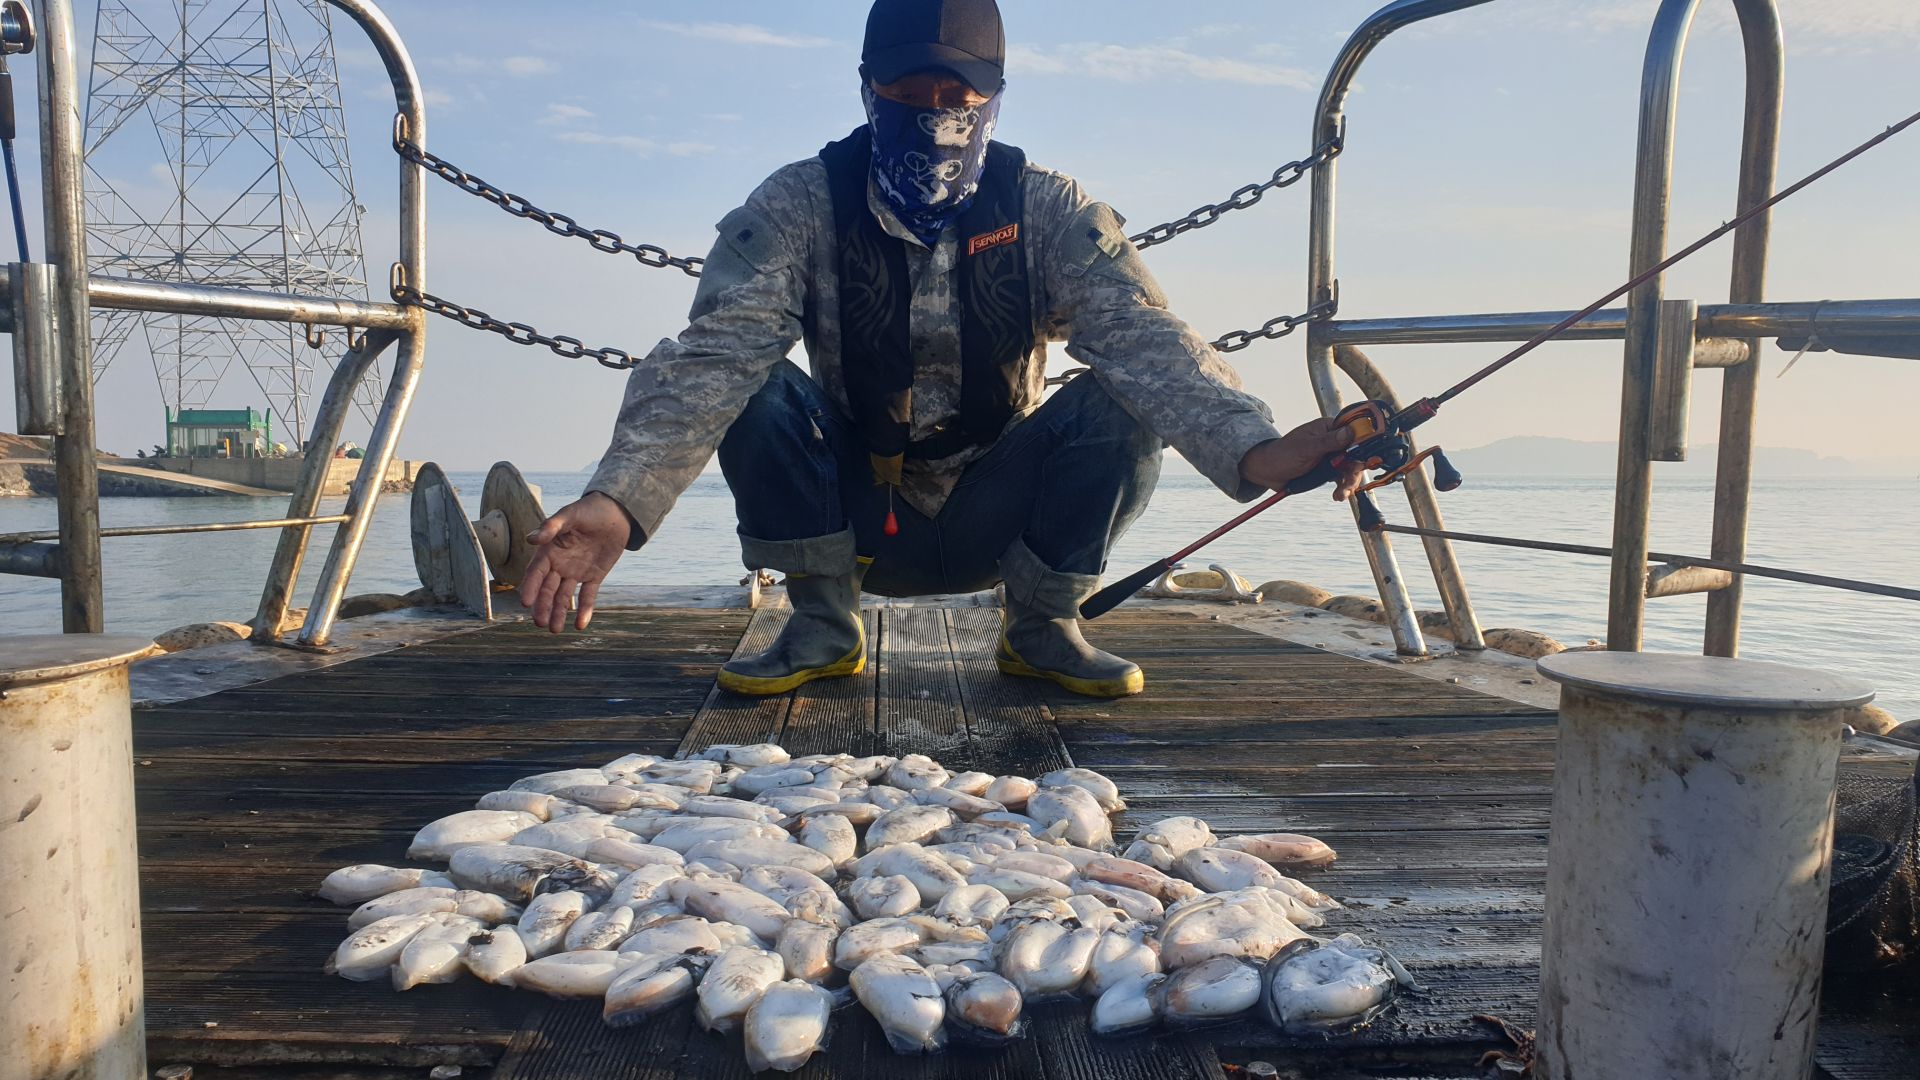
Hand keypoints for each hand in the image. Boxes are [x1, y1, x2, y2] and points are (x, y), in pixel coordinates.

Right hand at [519, 492, 631, 632]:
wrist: (615, 513)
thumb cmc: (588, 510)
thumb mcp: (570, 515)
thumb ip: (551, 527)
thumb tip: (530, 539)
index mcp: (549, 551)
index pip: (536, 573)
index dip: (530, 587)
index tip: (525, 602)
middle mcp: (560, 565)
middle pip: (548, 590)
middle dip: (543, 606)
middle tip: (540, 623)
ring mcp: (576, 572)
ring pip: (564, 597)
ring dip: (559, 613)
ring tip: (555, 630)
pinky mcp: (594, 576)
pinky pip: (587, 596)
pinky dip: (584, 610)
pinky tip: (581, 625)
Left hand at [1238, 417, 1367, 500]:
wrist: (1268, 473)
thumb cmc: (1282, 454)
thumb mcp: (1306, 448)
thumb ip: (1329, 441)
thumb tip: (1349, 432)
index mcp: (1329, 428)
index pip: (1355, 432)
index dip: (1364, 443)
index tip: (1368, 457)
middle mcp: (1333, 441)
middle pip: (1356, 454)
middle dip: (1355, 470)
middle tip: (1349, 483)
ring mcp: (1332, 456)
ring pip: (1351, 469)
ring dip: (1349, 483)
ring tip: (1341, 494)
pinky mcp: (1328, 470)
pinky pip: (1342, 478)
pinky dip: (1342, 488)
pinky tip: (1338, 496)